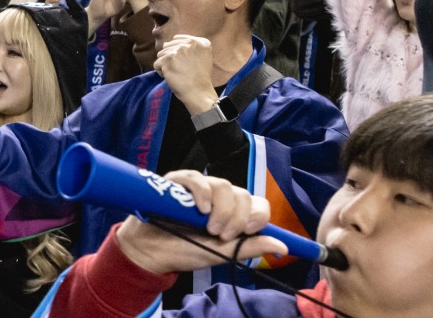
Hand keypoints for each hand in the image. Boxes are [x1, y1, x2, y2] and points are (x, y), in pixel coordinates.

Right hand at [115, 170, 283, 274]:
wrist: (149, 250)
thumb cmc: (184, 250)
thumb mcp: (221, 253)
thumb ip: (249, 248)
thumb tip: (283, 248)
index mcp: (232, 213)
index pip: (258, 205)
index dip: (257, 217)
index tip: (247, 231)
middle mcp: (219, 197)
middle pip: (244, 195)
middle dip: (237, 217)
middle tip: (221, 235)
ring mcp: (199, 187)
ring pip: (224, 186)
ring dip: (222, 209)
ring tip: (208, 227)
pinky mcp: (179, 181)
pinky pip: (198, 179)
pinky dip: (203, 193)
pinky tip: (199, 209)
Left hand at [153, 35, 218, 113]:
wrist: (198, 92)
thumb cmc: (199, 78)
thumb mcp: (202, 57)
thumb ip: (190, 47)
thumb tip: (167, 42)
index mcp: (200, 42)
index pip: (177, 39)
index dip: (177, 53)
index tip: (185, 64)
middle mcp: (190, 44)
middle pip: (167, 46)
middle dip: (170, 59)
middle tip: (181, 70)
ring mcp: (178, 51)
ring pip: (161, 55)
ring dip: (165, 65)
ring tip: (177, 73)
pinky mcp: (168, 59)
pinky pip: (156, 64)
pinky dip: (161, 73)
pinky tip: (171, 77)